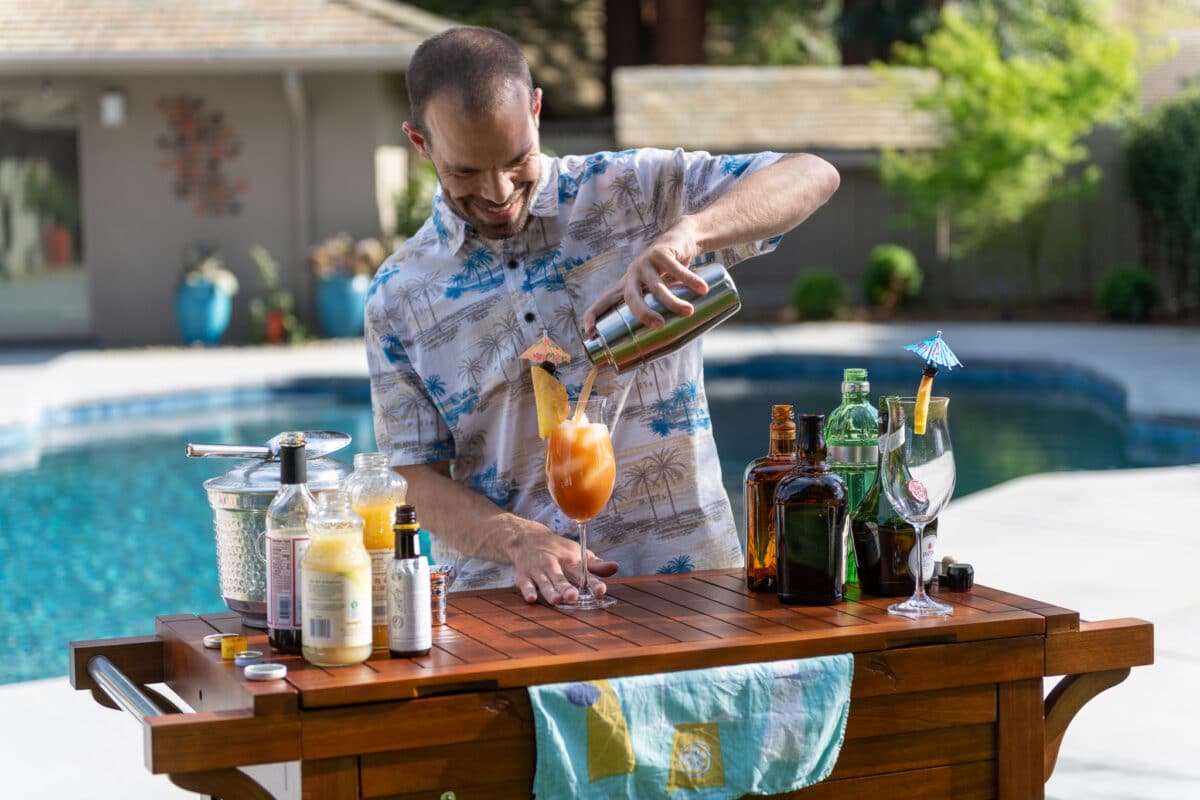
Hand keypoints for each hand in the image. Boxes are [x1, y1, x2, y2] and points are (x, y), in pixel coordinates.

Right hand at [511, 526, 619, 604]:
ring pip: (544, 582)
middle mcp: (553, 563)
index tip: (600, 590)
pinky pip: (525, 583)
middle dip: (566, 587)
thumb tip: (615, 568)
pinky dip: (527, 590)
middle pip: (561, 577)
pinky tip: (532, 599)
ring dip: (550, 591)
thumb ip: (595, 565)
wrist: (527, 538)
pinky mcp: (523, 575)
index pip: (582, 571)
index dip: (593, 582)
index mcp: (570, 559)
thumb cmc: (558, 550)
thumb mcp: (578, 553)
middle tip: (573, 596)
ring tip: (557, 600)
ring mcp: (537, 570)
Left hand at [582, 217, 707, 333]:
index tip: (589, 332)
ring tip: (689, 311)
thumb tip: (673, 341)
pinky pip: (676, 269)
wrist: (681, 239)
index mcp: (626, 287)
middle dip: (642, 313)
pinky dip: (690, 280)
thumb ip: (661, 308)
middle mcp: (632, 275)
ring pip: (656, 286)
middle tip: (659, 326)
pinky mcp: (660, 252)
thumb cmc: (669, 273)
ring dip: (672, 300)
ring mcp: (645, 263)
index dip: (593, 315)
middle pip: (631, 298)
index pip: (604, 301)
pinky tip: (702, 289)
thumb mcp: (659, 289)